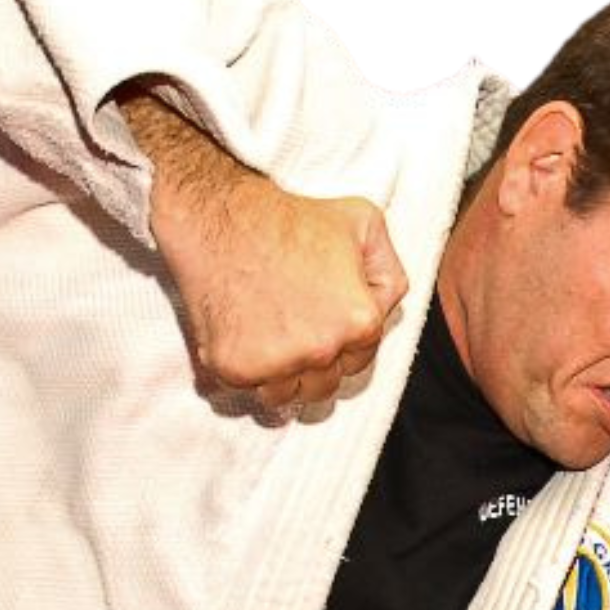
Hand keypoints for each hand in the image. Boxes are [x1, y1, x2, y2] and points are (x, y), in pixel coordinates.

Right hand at [122, 88, 406, 404]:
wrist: (221, 213)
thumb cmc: (291, 215)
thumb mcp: (364, 223)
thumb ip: (388, 272)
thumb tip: (385, 309)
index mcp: (359, 323)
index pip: (359, 362)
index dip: (339, 342)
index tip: (317, 319)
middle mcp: (321, 351)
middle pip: (324, 385)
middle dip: (312, 363)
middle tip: (290, 325)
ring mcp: (277, 364)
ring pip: (285, 396)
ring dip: (279, 375)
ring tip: (266, 334)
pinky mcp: (235, 368)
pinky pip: (246, 390)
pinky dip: (244, 370)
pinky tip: (241, 335)